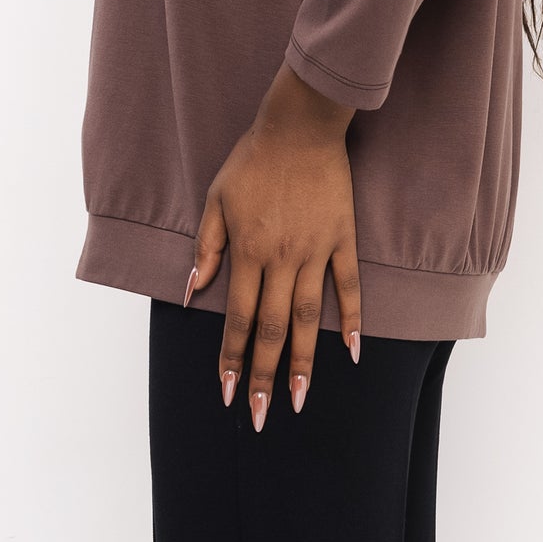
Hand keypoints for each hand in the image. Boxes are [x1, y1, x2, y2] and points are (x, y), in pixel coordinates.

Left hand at [187, 67, 362, 425]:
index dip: (230, 360)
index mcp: (248, 252)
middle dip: (263, 376)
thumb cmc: (252, 162)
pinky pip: (348, 287)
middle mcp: (282, 260)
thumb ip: (206, 249)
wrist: (300, 126)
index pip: (236, 319)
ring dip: (304, 362)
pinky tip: (352, 351)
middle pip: (271, 330)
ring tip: (301, 398)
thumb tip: (190, 293)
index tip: (228, 394)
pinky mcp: (342, 240)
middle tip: (261, 415)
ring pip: (309, 319)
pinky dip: (352, 320)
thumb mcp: (215, 201)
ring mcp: (316, 252)